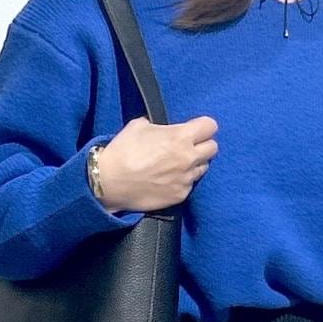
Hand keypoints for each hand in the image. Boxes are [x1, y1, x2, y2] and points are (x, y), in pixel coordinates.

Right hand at [91, 115, 218, 211]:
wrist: (109, 182)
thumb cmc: (123, 150)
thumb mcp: (139, 125)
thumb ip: (160, 127)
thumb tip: (165, 131)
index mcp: (181, 137)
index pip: (210, 126)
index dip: (203, 126)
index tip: (195, 129)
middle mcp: (189, 158)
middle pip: (213, 148)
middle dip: (202, 145)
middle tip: (188, 147)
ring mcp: (186, 179)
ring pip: (203, 168)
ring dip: (194, 164)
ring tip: (176, 164)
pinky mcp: (180, 195)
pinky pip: (190, 185)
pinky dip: (182, 181)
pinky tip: (168, 179)